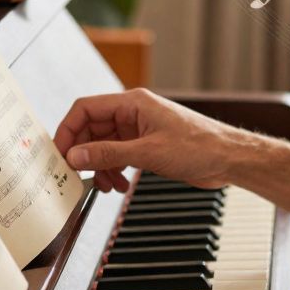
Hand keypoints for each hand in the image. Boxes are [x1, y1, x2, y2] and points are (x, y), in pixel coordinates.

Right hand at [54, 88, 243, 192]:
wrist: (229, 159)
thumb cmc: (200, 147)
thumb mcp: (149, 152)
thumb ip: (110, 154)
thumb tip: (76, 155)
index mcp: (132, 103)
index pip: (86, 109)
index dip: (68, 130)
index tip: (60, 154)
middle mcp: (133, 113)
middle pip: (92, 129)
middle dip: (84, 153)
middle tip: (77, 175)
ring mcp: (140, 130)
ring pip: (104, 146)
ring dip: (100, 166)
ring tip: (107, 185)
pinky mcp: (147, 146)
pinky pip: (119, 156)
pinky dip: (114, 171)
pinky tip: (120, 185)